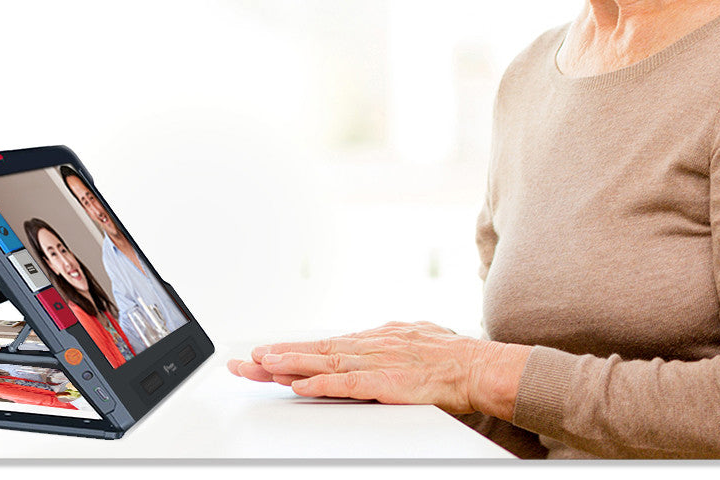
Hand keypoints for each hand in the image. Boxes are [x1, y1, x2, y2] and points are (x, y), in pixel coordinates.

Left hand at [227, 320, 529, 416]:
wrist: (477, 366)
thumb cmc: (452, 355)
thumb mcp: (415, 336)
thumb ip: (390, 342)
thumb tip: (379, 339)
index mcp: (373, 339)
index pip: (323, 345)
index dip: (292, 349)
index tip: (264, 352)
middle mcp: (367, 345)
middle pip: (312, 350)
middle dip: (275, 356)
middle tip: (242, 361)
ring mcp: (373, 362)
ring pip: (321, 362)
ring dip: (287, 364)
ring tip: (258, 365)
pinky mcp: (383, 382)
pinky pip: (344, 384)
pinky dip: (317, 382)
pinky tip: (296, 384)